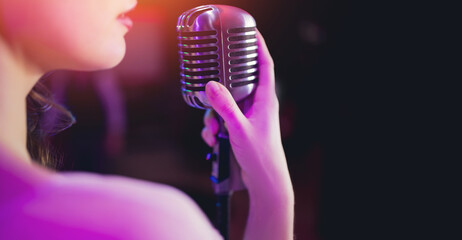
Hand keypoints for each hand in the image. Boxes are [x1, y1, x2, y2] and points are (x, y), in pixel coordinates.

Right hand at [201, 31, 291, 197]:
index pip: (264, 65)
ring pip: (225, 105)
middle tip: (210, 99)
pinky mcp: (240, 129)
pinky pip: (223, 121)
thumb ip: (225, 107)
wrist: (265, 182)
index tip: (249, 32)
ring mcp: (249, 118)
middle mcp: (258, 105)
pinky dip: (214, 129)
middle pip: (237, 85)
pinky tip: (214, 141)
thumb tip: (211, 85)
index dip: (258, 46)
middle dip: (220, 93)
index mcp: (266, 100)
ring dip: (214, 117)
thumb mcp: (239, 129)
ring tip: (213, 132)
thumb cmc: (261, 156)